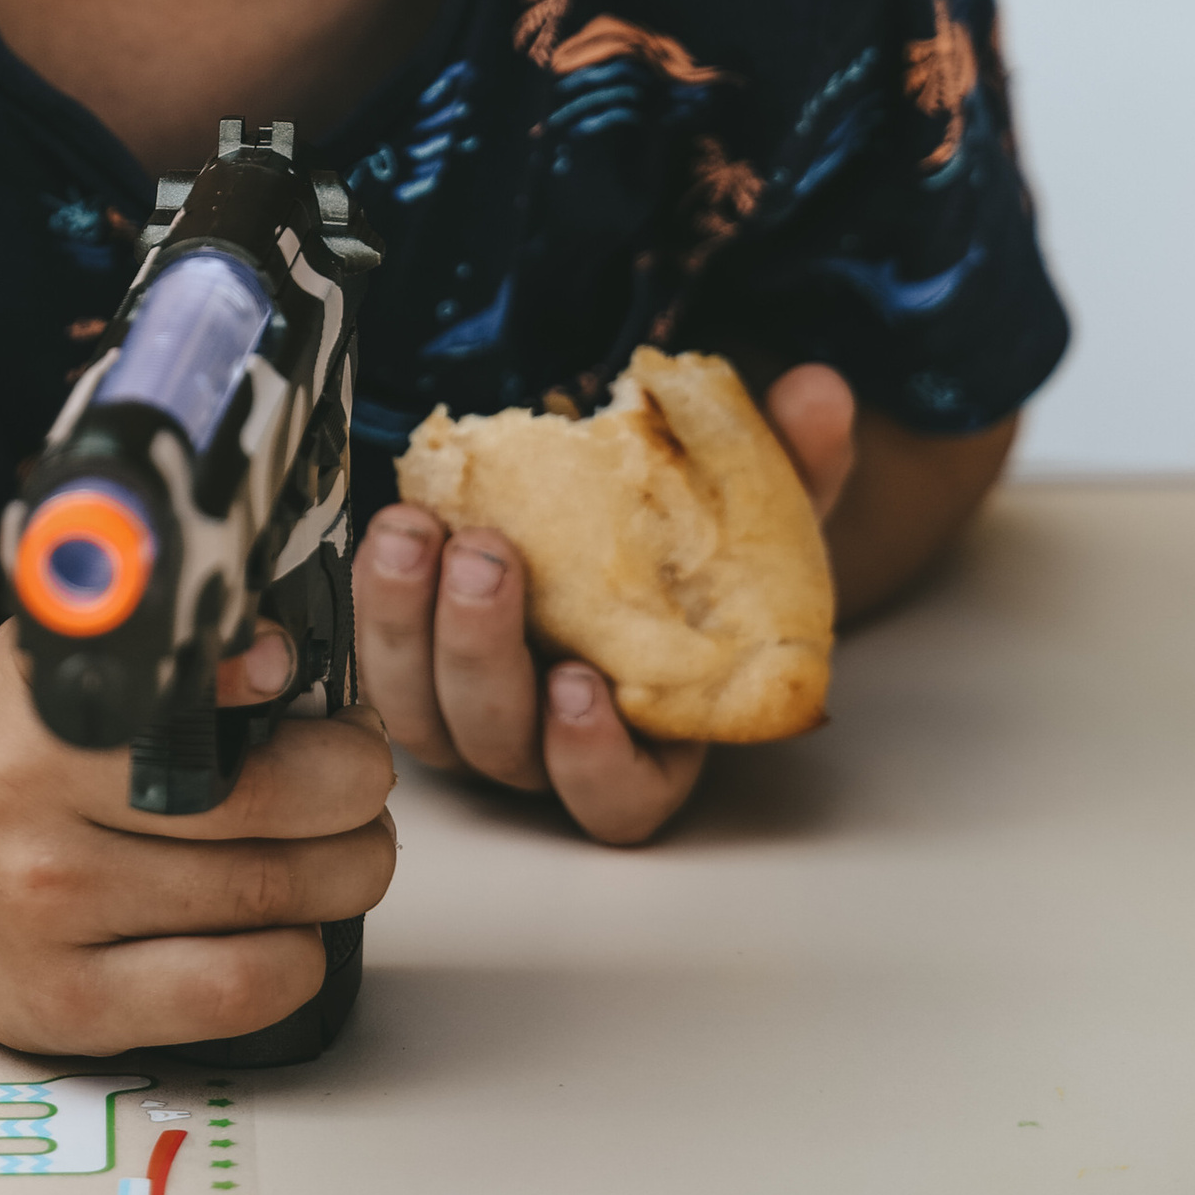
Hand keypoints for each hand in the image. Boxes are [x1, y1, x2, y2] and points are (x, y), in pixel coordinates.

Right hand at [0, 616, 396, 1053]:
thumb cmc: (0, 752)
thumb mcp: (55, 663)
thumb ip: (161, 647)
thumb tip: (283, 652)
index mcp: (35, 713)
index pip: (196, 695)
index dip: (287, 691)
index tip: (312, 685)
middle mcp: (32, 819)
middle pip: (266, 805)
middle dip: (353, 785)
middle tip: (360, 771)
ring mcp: (48, 924)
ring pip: (270, 900)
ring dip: (346, 869)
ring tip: (346, 842)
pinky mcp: (70, 1011)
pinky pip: (236, 991)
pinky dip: (299, 957)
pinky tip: (293, 927)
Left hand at [350, 365, 856, 846]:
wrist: (624, 525)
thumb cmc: (703, 550)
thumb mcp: (759, 509)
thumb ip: (796, 463)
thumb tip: (818, 394)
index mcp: (649, 744)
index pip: (617, 801)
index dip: (592, 762)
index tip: (581, 686)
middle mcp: (551, 749)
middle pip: (501, 747)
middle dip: (483, 654)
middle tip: (486, 557)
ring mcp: (476, 713)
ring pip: (424, 715)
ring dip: (409, 626)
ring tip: (420, 531)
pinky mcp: (418, 666)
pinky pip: (379, 663)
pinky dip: (376, 600)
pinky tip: (391, 529)